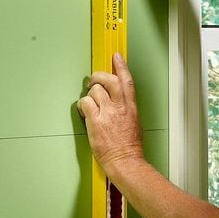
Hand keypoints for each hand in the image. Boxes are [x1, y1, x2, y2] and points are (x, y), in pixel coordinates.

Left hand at [77, 53, 143, 174]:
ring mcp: (107, 113)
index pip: (127, 80)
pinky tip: (85, 113)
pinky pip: (85, 103)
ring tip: (90, 105)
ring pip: (94, 91)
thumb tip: (118, 100)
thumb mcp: (135, 122)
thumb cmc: (130, 146)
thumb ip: (126, 108)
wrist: (125, 160)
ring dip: (89, 95)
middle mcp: (120, 107)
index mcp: (131, 107)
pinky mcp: (95, 121)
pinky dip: (82, 106)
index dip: (121, 66)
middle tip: (94, 81)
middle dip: (98, 76)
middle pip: (109, 80)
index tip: (116, 56)